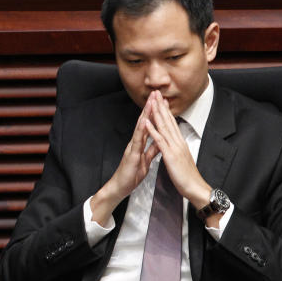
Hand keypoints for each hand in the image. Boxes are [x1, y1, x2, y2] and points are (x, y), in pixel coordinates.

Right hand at [90, 94, 158, 226]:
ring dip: (146, 114)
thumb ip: (152, 150)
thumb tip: (159, 142)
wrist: (120, 187)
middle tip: (155, 93)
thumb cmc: (131, 175)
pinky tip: (144, 122)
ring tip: (151, 102)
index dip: (154, 112)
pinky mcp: (132, 154)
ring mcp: (132, 147)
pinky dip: (141, 131)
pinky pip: (137, 141)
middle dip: (150, 107)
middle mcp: (135, 142)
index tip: (161, 101)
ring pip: (140, 127)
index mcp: (140, 143)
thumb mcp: (146, 161)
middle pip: (144, 121)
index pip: (148, 125)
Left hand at [143, 91, 211, 210]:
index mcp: (180, 143)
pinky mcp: (170, 156)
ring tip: (151, 101)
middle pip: (168, 121)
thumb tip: (174, 143)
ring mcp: (174, 148)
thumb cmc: (187, 176)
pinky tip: (146, 122)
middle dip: (161, 106)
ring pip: (164, 127)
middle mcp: (178, 142)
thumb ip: (177, 149)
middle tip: (156, 93)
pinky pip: (160, 141)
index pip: (172, 123)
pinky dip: (152, 130)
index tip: (161, 100)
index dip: (166, 110)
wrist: (195, 188)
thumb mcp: (181, 159)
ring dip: (156, 113)